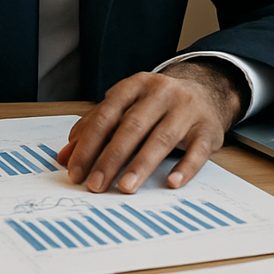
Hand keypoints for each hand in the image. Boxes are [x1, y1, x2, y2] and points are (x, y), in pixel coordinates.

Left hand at [56, 60, 244, 193]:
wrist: (207, 90)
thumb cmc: (156, 103)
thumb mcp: (125, 106)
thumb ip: (95, 128)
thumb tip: (65, 156)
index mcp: (135, 85)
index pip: (106, 115)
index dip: (88, 144)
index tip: (76, 171)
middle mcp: (161, 93)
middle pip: (132, 127)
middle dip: (111, 158)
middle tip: (95, 185)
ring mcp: (187, 110)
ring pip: (161, 139)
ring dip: (141, 165)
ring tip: (125, 188)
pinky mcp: (208, 129)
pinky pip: (197, 151)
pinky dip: (185, 168)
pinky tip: (171, 182)